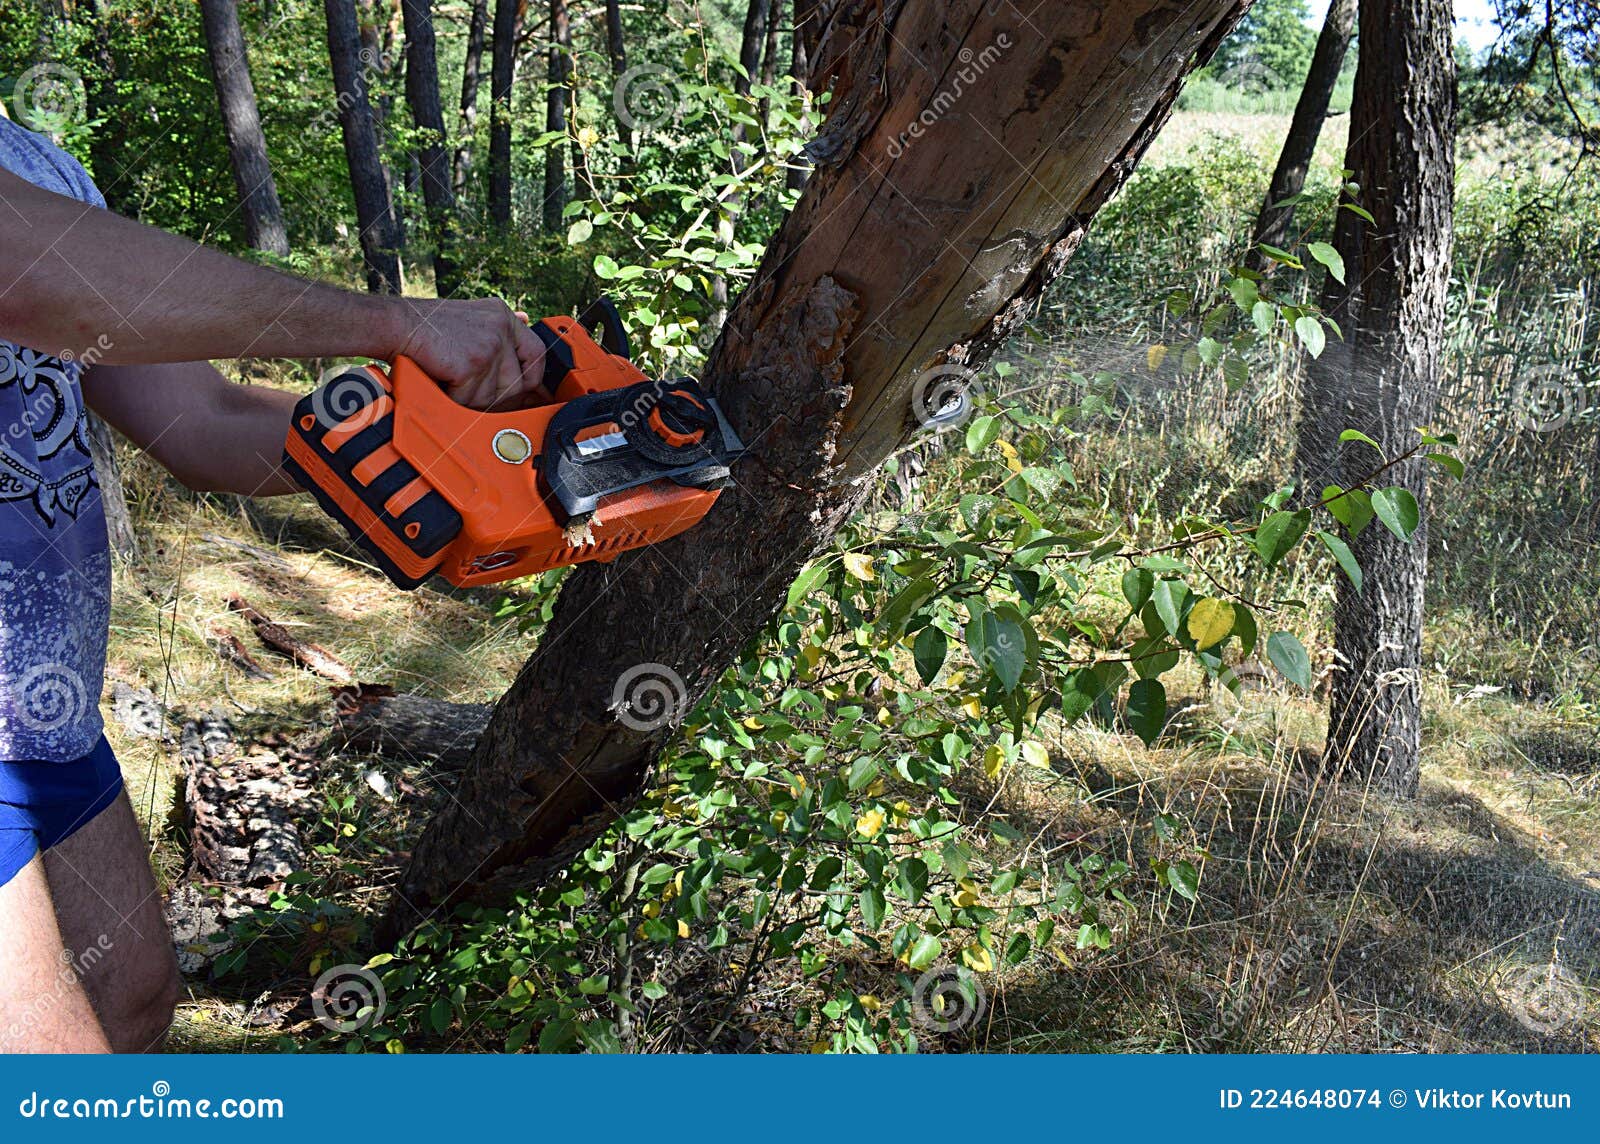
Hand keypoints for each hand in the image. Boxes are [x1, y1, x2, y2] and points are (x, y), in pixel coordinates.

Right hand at [390, 298, 547, 409]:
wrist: (397, 324)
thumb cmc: (427, 325)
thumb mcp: (472, 315)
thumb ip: (499, 324)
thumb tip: (526, 319)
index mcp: (503, 316)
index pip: (537, 353)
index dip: (533, 378)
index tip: (525, 391)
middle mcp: (501, 329)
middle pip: (517, 383)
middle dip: (495, 396)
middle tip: (472, 390)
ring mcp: (489, 346)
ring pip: (493, 396)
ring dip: (470, 398)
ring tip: (453, 382)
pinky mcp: (472, 364)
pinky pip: (471, 398)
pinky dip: (454, 399)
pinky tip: (444, 383)